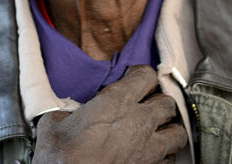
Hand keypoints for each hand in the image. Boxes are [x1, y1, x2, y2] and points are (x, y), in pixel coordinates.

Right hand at [31, 65, 187, 163]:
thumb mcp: (53, 124)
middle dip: (159, 103)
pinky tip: (154, 155)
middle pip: (167, 102)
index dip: (142, 75)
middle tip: (148, 106)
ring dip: (170, 129)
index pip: (146, 75)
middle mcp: (139, 122)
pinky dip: (166, 156)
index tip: (135, 78)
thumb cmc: (61, 158)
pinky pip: (171, 159)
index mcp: (116, 102)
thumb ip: (66, 112)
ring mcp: (149, 149)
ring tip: (160, 131)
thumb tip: (65, 113)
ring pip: (178, 132)